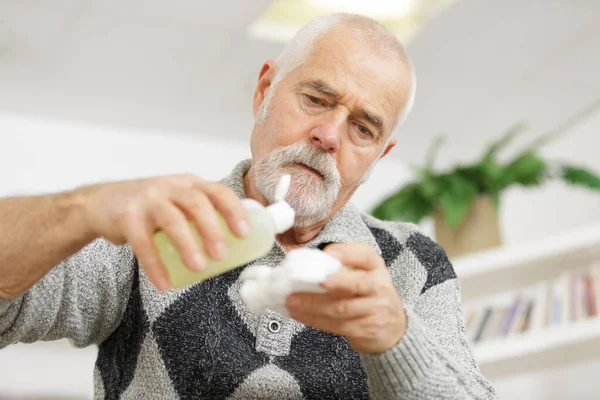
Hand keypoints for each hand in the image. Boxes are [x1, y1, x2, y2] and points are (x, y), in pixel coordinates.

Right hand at [74, 174, 249, 290]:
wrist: (101, 203)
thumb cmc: (151, 208)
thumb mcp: (179, 204)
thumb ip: (201, 218)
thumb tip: (236, 250)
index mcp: (190, 184)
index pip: (218, 191)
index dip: (234, 210)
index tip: (245, 233)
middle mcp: (171, 186)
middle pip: (197, 202)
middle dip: (212, 228)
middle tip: (222, 255)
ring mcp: (147, 199)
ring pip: (171, 219)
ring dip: (187, 244)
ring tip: (199, 268)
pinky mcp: (126, 215)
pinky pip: (142, 242)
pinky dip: (155, 264)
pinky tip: (164, 283)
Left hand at [285, 243, 406, 353]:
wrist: (393, 328)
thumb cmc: (368, 295)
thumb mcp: (364, 275)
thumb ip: (342, 268)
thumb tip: (304, 263)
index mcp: (375, 267)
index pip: (365, 255)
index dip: (347, 253)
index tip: (329, 252)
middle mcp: (378, 286)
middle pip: (357, 283)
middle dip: (334, 282)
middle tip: (315, 281)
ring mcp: (375, 310)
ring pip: (342, 308)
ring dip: (313, 305)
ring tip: (292, 301)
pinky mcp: (366, 330)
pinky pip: (338, 325)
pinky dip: (315, 320)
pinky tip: (300, 314)